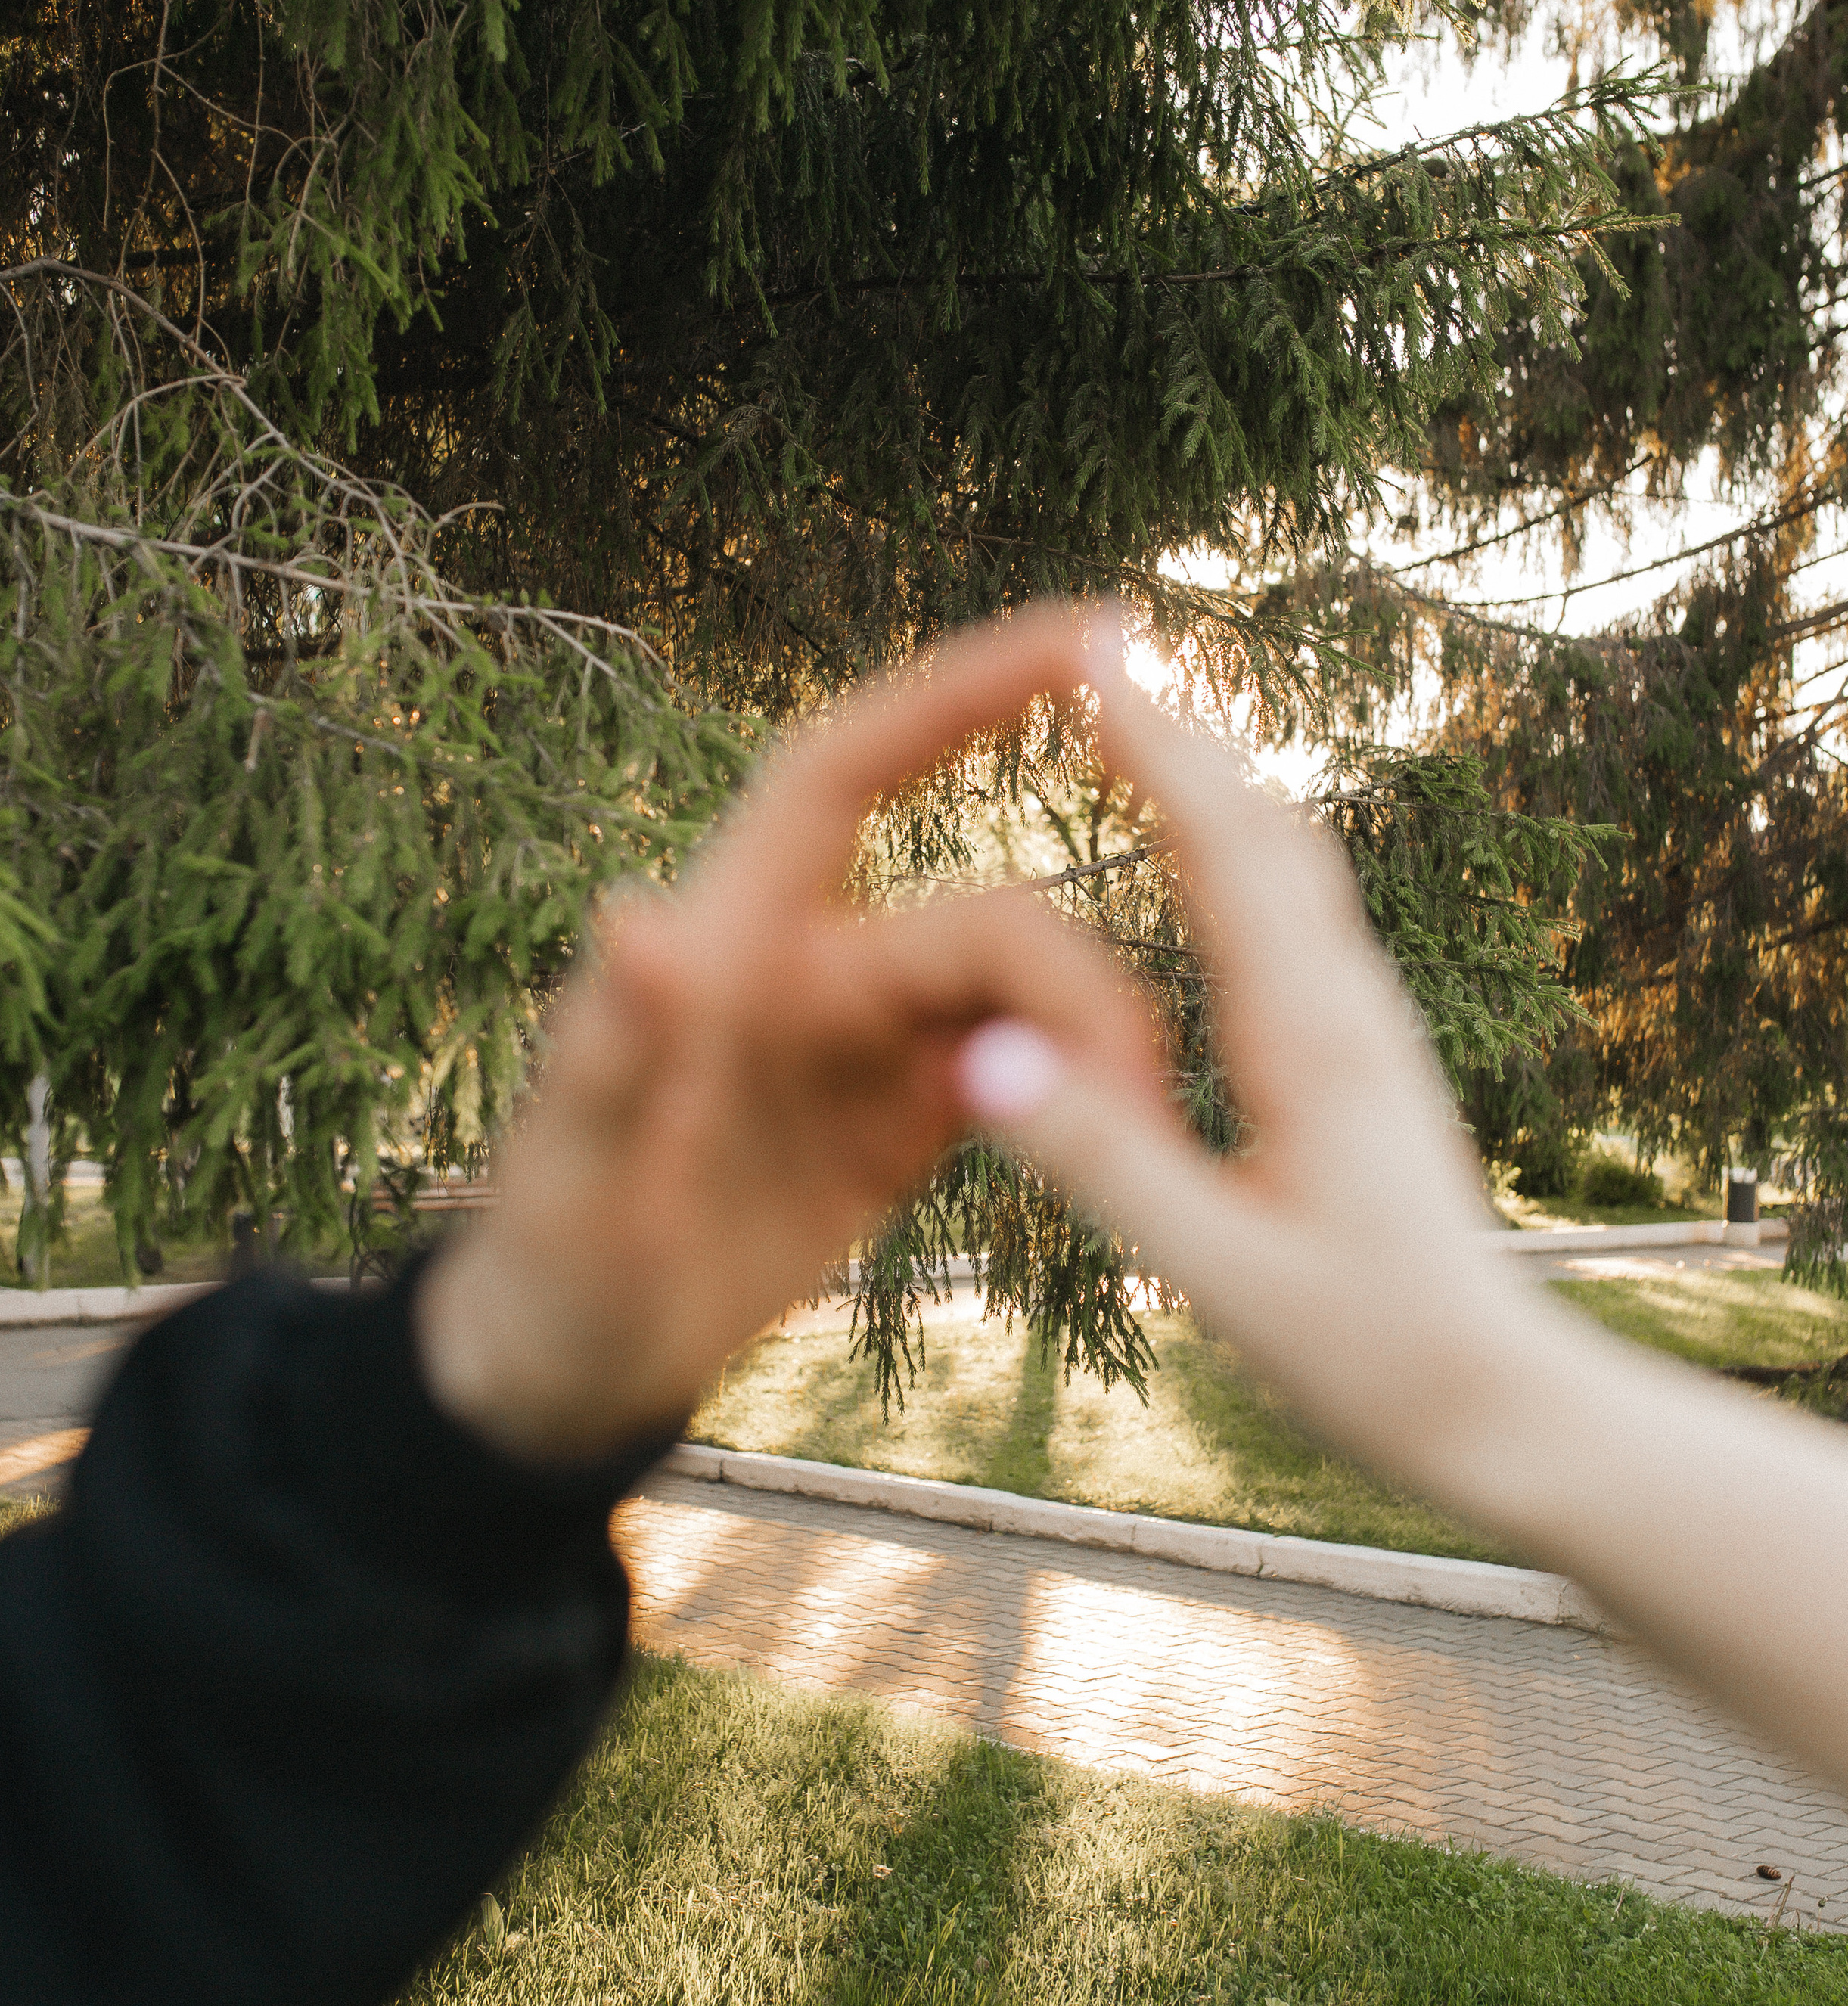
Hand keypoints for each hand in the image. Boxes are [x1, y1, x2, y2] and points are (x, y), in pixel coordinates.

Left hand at [416, 609, 1153, 1460]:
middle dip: (1072, 979)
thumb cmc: (547, 1263)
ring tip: (1141, 1136)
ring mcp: (866, 1044)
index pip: (844, 773)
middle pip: (984, 921)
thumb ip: (608, 1052)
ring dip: (1093, 1044)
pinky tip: (1131, 1152)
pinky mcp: (907, 1119)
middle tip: (1135, 1087)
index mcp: (729, 940)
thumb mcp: (568, 1174)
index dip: (954, 693)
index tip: (1083, 638)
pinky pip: (1024, 1073)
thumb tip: (633, 915)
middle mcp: (810, 968)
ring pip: (1021, 994)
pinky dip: (1082, 1099)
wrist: (572, 1366)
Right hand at [955, 651, 1530, 1499]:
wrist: (1506, 1405)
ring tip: (1140, 718)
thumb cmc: (1372, 1358)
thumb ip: (1105, 1164)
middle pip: (1268, 825)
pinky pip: (1298, 910)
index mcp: (1308, 1041)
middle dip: (1184, 729)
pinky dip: (1239, 845)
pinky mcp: (1364, 1061)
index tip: (1090, 656)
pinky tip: (1204, 857)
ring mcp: (1367, 1029)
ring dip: (1217, 777)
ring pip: (1294, 861)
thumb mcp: (1222, 1276)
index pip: (1224, 849)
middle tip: (1099, 647)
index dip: (1155, 744)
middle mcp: (1349, 1009)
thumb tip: (988, 1048)